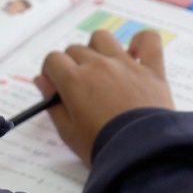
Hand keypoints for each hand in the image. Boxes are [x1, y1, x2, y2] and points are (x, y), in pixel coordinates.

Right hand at [37, 29, 173, 164]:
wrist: (142, 154)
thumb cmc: (101, 146)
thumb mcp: (67, 132)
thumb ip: (52, 103)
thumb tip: (41, 80)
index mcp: (74, 80)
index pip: (53, 59)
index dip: (52, 72)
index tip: (57, 87)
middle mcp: (98, 65)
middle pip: (76, 50)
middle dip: (72, 65)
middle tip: (81, 88)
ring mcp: (126, 64)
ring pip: (103, 38)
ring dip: (97, 49)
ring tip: (102, 69)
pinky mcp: (151, 69)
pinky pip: (148, 39)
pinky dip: (140, 42)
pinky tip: (134, 54)